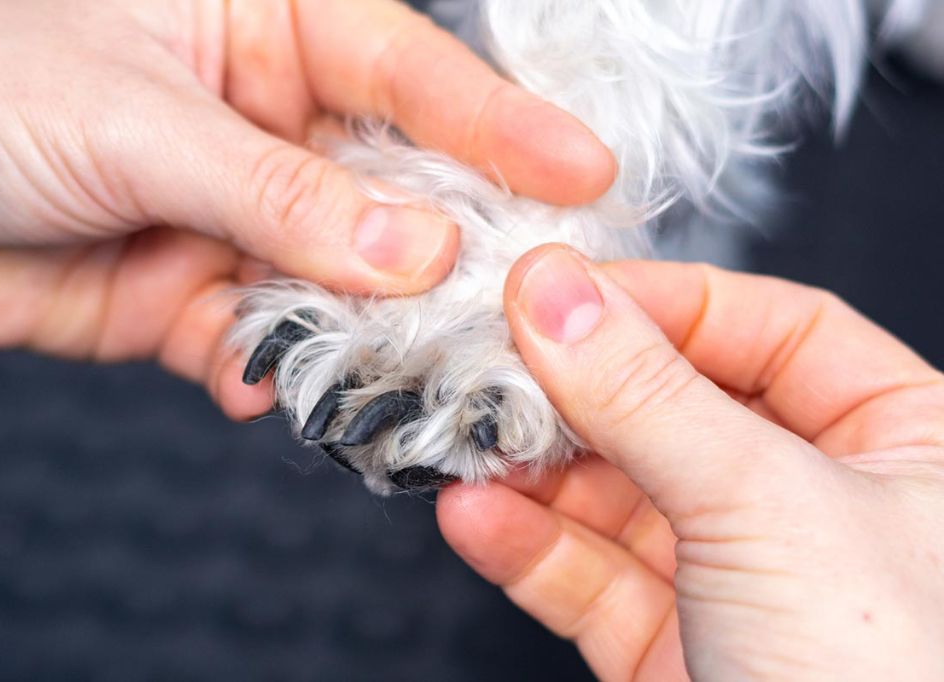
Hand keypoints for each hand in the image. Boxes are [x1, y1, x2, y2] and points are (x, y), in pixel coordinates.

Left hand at [0, 0, 613, 417]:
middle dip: (450, 253)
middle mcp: (267, 125)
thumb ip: (276, 191)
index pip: (408, 73)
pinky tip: (263, 390)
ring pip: (340, 284)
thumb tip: (413, 250)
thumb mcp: (135, 118)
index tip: (585, 174)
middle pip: (395, 192)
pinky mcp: (191, 299)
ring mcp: (237, 219)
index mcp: (267, 28)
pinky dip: (271, 376)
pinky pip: (261, 345)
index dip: (500, 126)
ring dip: (367, 330)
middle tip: (512, 307)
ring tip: (402, 371)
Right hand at [438, 246, 943, 679]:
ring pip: (617, 491)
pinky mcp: (674, 645)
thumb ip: (646, 393)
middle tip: (486, 364)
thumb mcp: (764, 506)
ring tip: (464, 441)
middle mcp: (817, 500)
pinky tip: (474, 515)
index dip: (656, 300)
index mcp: (898, 438)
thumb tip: (551, 291)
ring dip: (534, 469)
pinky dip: (527, 545)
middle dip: (575, 391)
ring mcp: (739, 575)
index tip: (556, 289)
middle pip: (671, 404)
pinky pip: (589, 574)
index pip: (761, 326)